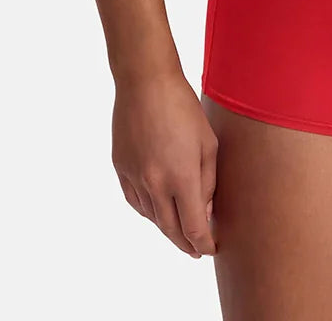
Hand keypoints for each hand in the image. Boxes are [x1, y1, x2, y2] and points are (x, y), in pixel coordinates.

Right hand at [112, 68, 218, 256]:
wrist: (145, 82)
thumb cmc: (183, 107)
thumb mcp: (208, 142)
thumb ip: (208, 182)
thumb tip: (204, 212)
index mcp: (181, 177)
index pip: (193, 228)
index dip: (203, 244)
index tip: (210, 249)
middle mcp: (155, 184)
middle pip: (171, 230)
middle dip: (186, 244)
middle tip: (196, 251)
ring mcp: (134, 177)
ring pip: (152, 217)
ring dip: (167, 228)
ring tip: (179, 230)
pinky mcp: (120, 168)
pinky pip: (135, 201)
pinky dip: (148, 211)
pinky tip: (157, 211)